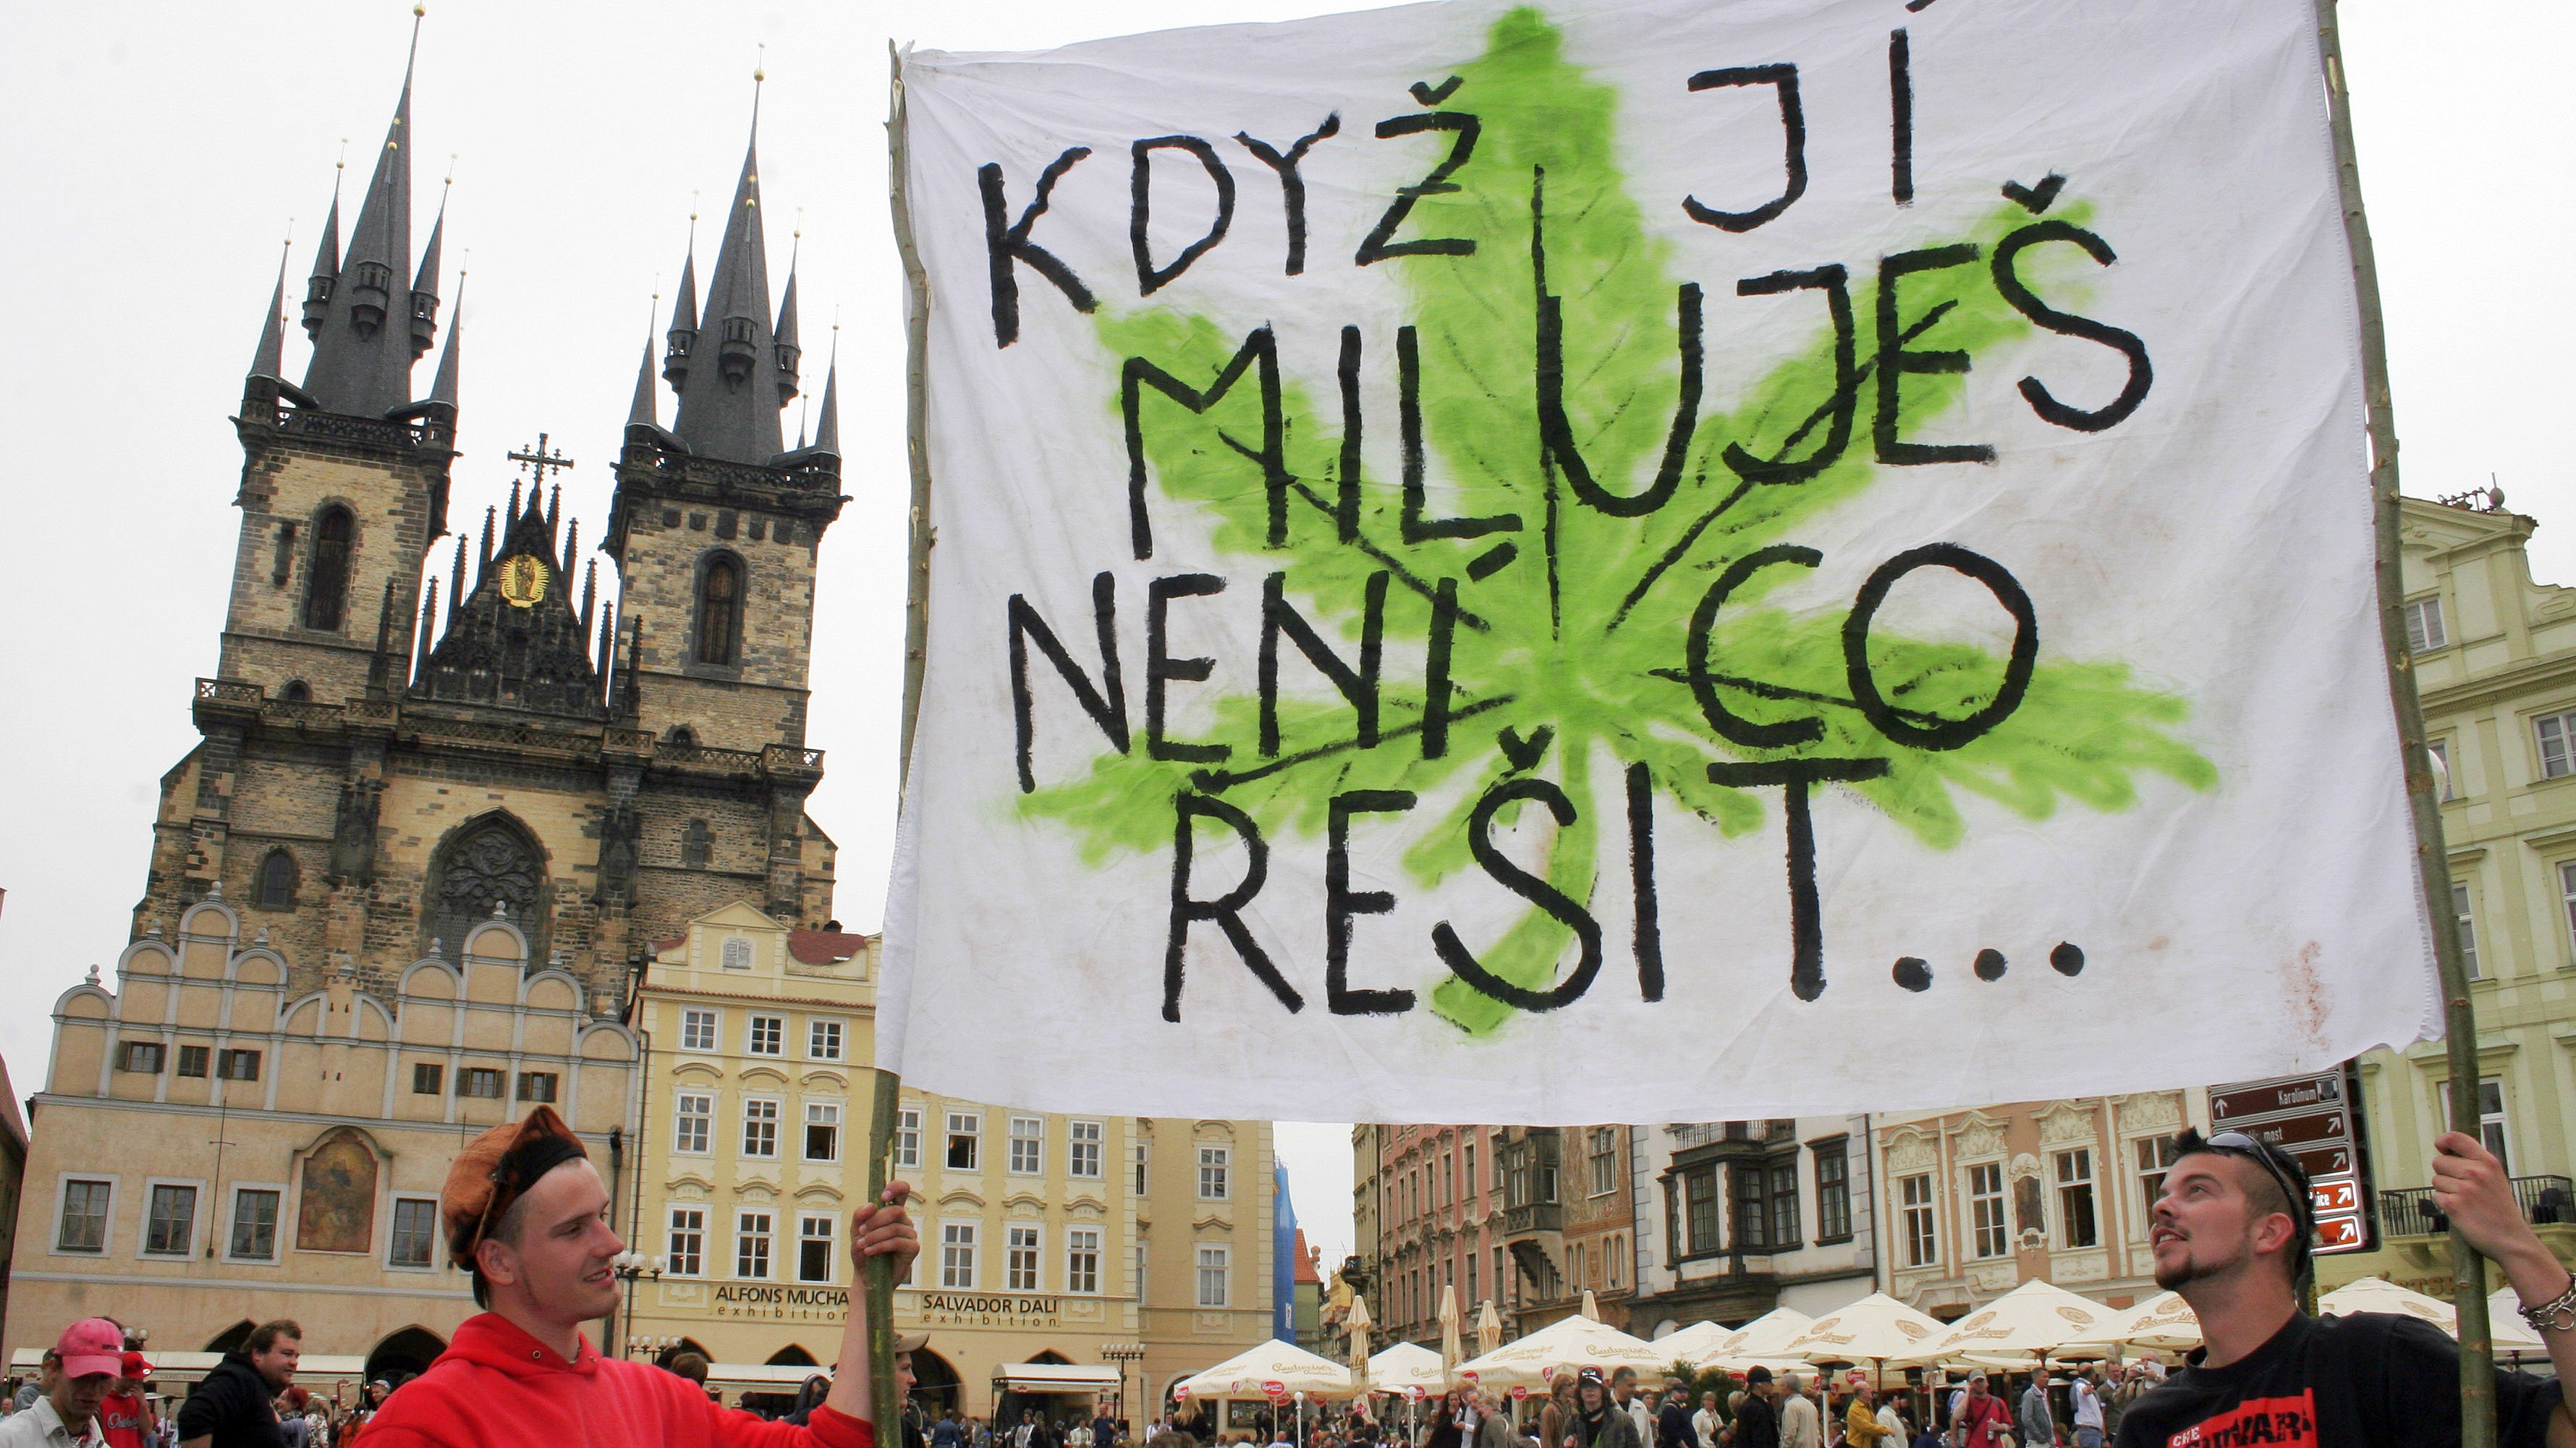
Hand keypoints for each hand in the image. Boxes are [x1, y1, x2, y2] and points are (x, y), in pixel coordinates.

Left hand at [853, 1178, 920, 1280]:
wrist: (866, 1276)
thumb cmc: (863, 1251)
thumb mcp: (856, 1231)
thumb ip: (859, 1216)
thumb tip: (871, 1206)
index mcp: (892, 1212)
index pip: (902, 1191)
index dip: (896, 1188)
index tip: (883, 1196)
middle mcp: (904, 1221)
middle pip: (896, 1211)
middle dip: (876, 1220)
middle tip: (861, 1231)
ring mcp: (910, 1234)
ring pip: (895, 1227)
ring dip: (875, 1236)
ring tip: (862, 1245)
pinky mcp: (913, 1248)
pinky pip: (898, 1242)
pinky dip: (881, 1246)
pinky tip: (870, 1252)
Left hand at [2429, 1132, 2549, 1268]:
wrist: (2511, 1239)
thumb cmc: (2500, 1208)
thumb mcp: (2496, 1178)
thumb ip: (2476, 1162)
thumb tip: (2446, 1149)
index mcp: (2488, 1162)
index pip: (2456, 1138)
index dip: (2443, 1141)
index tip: (2441, 1148)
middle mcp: (2476, 1172)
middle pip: (2438, 1161)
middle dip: (2445, 1173)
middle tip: (2464, 1188)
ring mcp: (2464, 1188)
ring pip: (2436, 1180)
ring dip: (2446, 1190)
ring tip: (2466, 1201)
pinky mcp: (2454, 1205)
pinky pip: (2436, 1196)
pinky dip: (2445, 1204)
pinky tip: (2462, 1211)